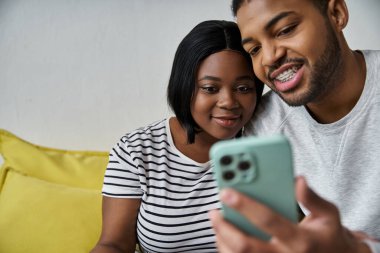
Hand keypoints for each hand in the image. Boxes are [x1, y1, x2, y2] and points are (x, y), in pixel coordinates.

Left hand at [209, 176, 371, 252]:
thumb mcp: (329, 215)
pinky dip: (227, 250)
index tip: (226, 191)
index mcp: (300, 239)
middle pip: (245, 246)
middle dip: (224, 227)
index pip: (267, 220)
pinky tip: (223, 235)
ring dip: (222, 239)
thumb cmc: (329, 236)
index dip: (245, 205)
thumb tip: (298, 180)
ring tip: (216, 221)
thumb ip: (312, 198)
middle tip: (213, 211)